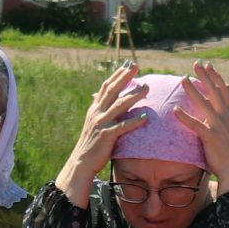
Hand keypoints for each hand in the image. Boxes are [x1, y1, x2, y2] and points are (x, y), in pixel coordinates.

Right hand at [55, 63, 151, 199]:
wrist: (81, 161)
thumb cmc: (91, 143)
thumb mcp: (94, 123)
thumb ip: (100, 110)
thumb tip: (102, 99)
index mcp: (94, 108)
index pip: (105, 87)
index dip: (116, 75)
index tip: (127, 66)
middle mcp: (97, 113)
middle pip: (112, 90)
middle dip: (124, 77)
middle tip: (136, 67)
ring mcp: (101, 123)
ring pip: (119, 105)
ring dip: (134, 96)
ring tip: (147, 88)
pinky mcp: (106, 135)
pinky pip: (122, 126)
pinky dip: (134, 121)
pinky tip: (146, 117)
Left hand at [175, 61, 228, 190]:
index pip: (223, 89)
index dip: (215, 76)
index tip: (208, 65)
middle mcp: (226, 116)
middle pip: (214, 91)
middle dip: (204, 76)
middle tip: (195, 64)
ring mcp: (218, 126)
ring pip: (203, 103)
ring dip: (192, 90)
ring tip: (183, 79)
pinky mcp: (210, 137)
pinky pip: (195, 125)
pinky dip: (184, 117)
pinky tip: (175, 110)